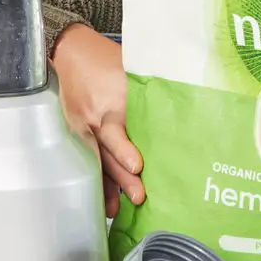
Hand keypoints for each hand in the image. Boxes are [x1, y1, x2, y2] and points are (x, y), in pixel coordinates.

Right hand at [51, 23, 143, 216]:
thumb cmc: (108, 59)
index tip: (138, 165)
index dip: (125, 147)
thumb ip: (151, 90)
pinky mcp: (76, 134)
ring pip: (97, 159)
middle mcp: (96, 113)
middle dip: (123, 174)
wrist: (71, 52)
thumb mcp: (130, 67)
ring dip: (110, 185)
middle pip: (109, 148)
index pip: (117, 125)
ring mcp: (83, 126)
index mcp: (112, 95)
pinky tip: (106, 204)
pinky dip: (96, 183)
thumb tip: (188, 109)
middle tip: (140, 195)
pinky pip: (88, 161)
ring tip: (120, 209)